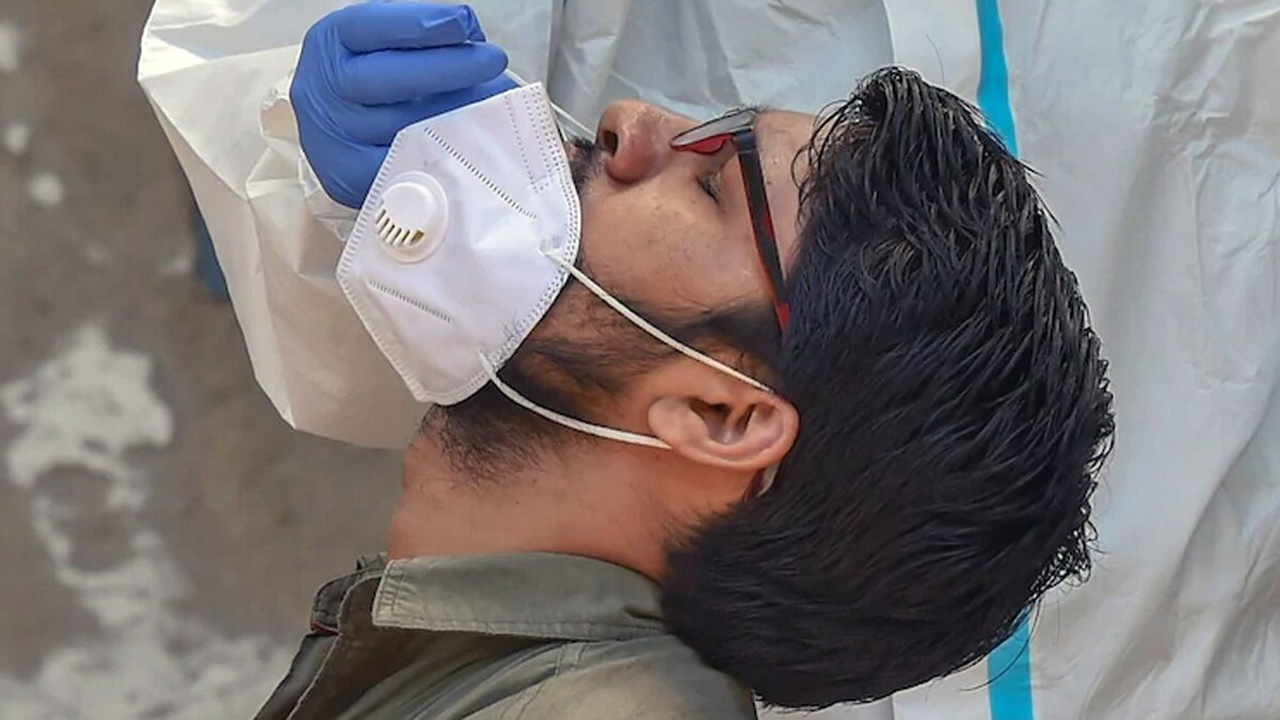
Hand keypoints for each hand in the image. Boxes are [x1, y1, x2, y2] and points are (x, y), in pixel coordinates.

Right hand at [291, 2, 516, 207]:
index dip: (420, 24)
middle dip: (446, 68)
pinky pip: (405, 169)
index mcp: (331, 44)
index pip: (370, 27)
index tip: (464, 23)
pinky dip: (443, 156)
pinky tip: (471, 144)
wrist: (340, 125)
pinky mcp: (353, 179)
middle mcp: (324, 91)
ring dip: (454, 116)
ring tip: (493, 105)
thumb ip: (426, 38)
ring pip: (400, 130)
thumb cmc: (376, 75)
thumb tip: (476, 47)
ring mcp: (336, 140)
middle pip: (384, 80)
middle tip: (492, 60)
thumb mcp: (388, 42)